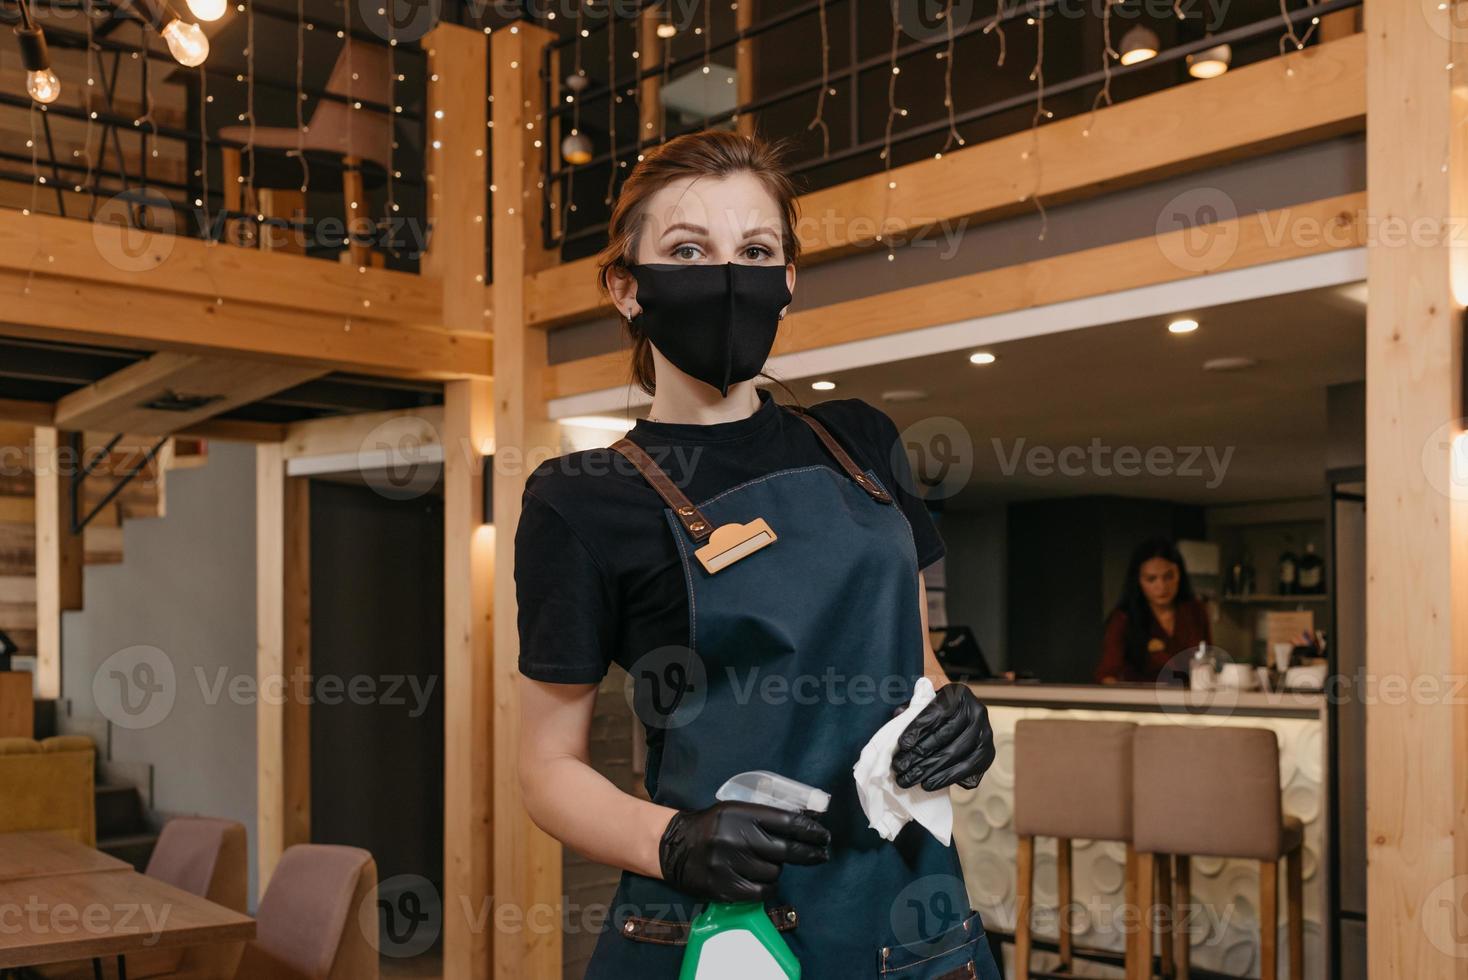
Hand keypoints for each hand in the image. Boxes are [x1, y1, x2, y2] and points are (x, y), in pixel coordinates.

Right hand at [658, 801, 830, 902]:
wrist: (674, 846)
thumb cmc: (712, 826)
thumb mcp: (736, 810)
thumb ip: (767, 816)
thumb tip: (807, 822)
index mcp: (742, 814)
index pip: (787, 822)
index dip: (810, 831)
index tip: (824, 837)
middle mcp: (737, 837)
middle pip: (786, 850)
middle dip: (809, 853)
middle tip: (821, 855)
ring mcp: (730, 864)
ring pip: (774, 872)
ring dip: (776, 869)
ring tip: (763, 863)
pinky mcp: (724, 887)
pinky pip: (761, 891)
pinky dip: (766, 887)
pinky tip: (761, 881)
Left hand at [891, 683, 994, 791]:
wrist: (961, 721)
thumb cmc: (936, 713)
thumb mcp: (924, 704)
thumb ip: (911, 708)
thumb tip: (899, 714)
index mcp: (959, 694)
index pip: (937, 712)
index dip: (918, 729)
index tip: (901, 745)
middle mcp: (977, 711)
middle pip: (945, 735)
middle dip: (919, 753)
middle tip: (899, 766)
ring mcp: (985, 733)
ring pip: (955, 753)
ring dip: (928, 769)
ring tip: (908, 778)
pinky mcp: (988, 753)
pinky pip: (966, 769)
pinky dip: (945, 778)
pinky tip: (927, 784)